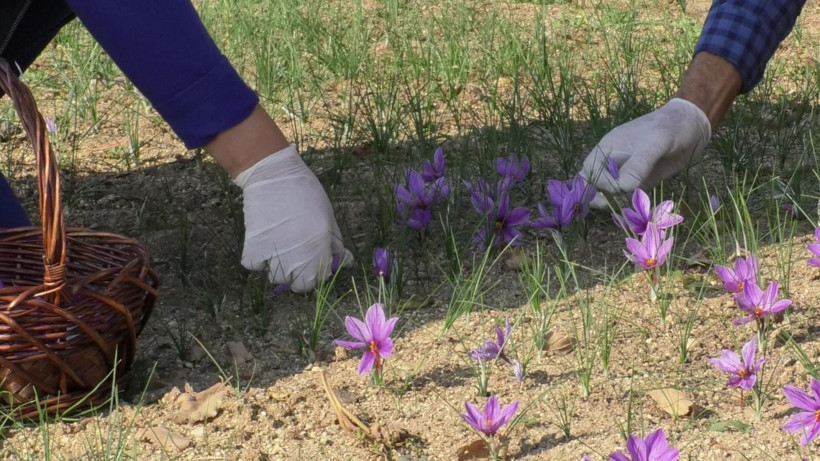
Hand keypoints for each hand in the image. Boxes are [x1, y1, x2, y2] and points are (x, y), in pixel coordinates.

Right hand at [233, 145, 350, 291]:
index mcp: (319, 249)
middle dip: (297, 275)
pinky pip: (254, 266)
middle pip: (297, 285)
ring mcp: (275, 255)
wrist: (274, 176)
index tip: (311, 260)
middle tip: (294, 256)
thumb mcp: (328, 216)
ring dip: (277, 267)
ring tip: (278, 246)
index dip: (315, 272)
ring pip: (275, 277)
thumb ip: (335, 243)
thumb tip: (345, 261)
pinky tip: (263, 242)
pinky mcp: (253, 249)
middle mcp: (298, 257)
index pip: (317, 280)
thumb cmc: (306, 192)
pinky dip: (257, 258)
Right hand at [581, 98, 710, 202]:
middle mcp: (615, 161)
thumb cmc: (670, 127)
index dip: (599, 182)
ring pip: (611, 192)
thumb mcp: (655, 142)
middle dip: (598, 196)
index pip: (590, 170)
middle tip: (610, 206)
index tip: (617, 187)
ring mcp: (628, 172)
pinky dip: (631, 205)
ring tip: (626, 212)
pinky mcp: (643, 181)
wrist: (694, 126)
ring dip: (615, 203)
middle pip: (594, 183)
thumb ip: (638, 164)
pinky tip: (639, 210)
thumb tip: (622, 187)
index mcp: (610, 147)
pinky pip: (630, 196)